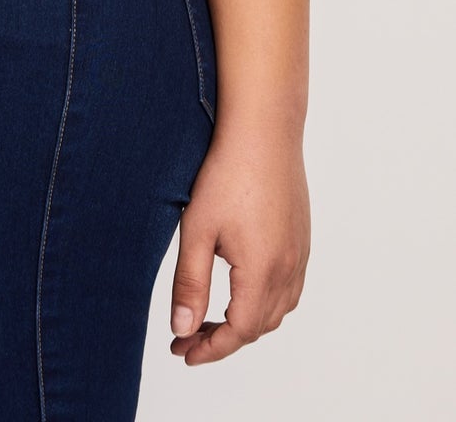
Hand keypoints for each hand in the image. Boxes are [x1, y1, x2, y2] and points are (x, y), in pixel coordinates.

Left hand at [169, 121, 309, 363]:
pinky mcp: (301, 238)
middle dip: (223, 339)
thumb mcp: (197, 228)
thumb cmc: (227, 172)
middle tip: (187, 338)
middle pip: (259, 326)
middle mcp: (288, 268)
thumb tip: (182, 328)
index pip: (239, 331)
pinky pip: (290, 287)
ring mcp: (299, 253)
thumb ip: (190, 282)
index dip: (210, 348)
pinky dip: (266, 302)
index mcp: (262, 271)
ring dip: (247, 322)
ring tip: (211, 319)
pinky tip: (243, 289)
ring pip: (278, 309)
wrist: (264, 130)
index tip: (182, 352)